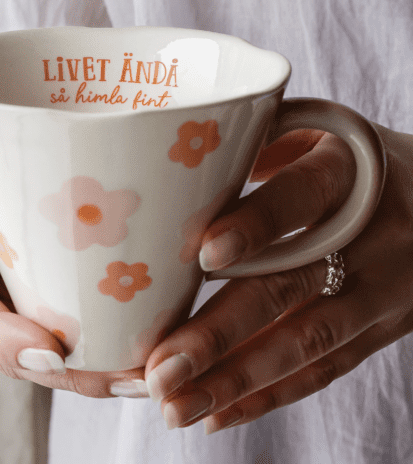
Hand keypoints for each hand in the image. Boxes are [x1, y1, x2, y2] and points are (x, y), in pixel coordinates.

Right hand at [0, 173, 147, 398]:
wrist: (18, 151)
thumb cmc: (1, 150)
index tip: (50, 351)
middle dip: (60, 368)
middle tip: (119, 377)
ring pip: (31, 353)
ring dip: (86, 371)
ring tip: (137, 376)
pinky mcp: (25, 304)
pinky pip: (55, 338)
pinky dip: (93, 355)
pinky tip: (131, 364)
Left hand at [143, 125, 412, 432]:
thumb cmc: (361, 160)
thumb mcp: (326, 129)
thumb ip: (265, 139)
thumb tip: (187, 159)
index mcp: (350, 172)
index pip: (303, 195)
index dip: (258, 224)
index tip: (205, 256)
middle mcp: (370, 236)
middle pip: (291, 287)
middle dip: (221, 332)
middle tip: (161, 367)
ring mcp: (382, 291)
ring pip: (306, 343)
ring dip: (236, 381)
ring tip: (176, 405)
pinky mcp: (382, 328)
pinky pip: (327, 369)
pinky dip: (271, 395)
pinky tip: (218, 414)